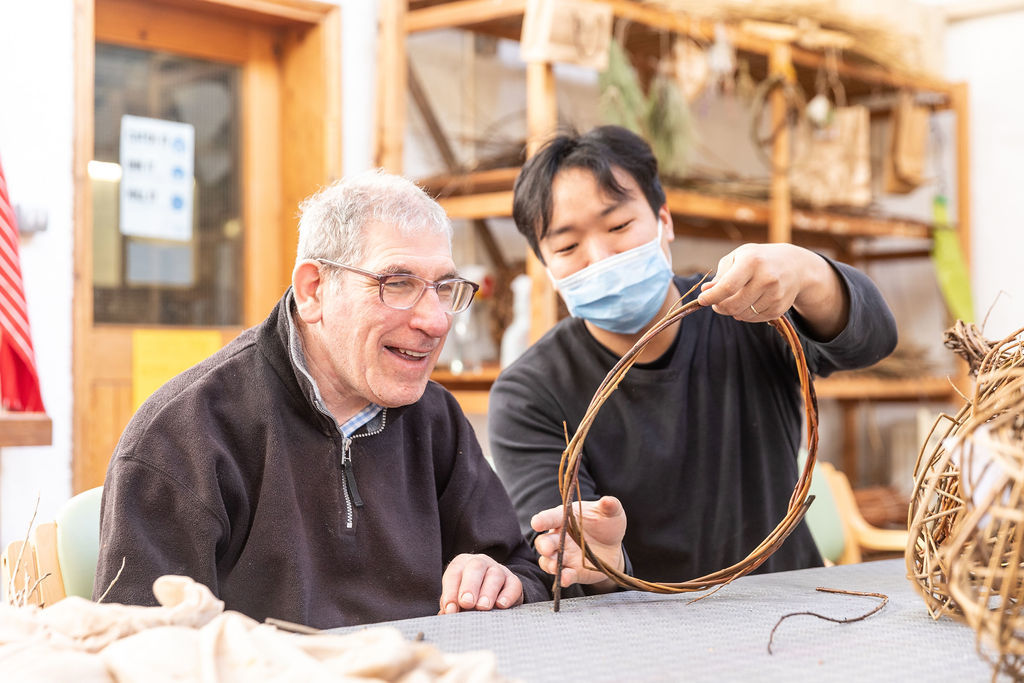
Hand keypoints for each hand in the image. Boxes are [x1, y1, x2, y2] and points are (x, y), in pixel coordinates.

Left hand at [439, 554, 523, 614]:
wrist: (494, 592)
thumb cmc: (469, 596)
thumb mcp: (457, 597)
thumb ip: (451, 604)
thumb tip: (446, 614)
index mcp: (461, 565)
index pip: (454, 573)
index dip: (450, 591)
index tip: (450, 609)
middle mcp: (480, 563)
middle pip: (475, 568)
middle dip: (470, 586)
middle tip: (467, 603)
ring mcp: (498, 570)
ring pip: (495, 575)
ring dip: (488, 592)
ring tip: (483, 607)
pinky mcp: (513, 581)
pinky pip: (513, 585)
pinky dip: (508, 595)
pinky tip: (501, 605)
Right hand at [530, 496, 625, 591]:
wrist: (613, 546)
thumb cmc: (607, 523)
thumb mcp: (612, 513)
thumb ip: (610, 506)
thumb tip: (608, 501)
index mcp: (565, 518)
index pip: (550, 517)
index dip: (542, 520)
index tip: (536, 523)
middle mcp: (560, 537)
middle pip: (544, 541)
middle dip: (544, 545)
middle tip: (547, 548)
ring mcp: (565, 556)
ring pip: (549, 561)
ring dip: (550, 564)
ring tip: (555, 566)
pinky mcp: (573, 572)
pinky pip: (565, 575)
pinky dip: (563, 578)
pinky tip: (565, 579)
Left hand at [696, 243, 847, 337]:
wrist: (794, 265)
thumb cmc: (758, 259)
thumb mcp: (738, 257)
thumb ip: (721, 275)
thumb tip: (706, 291)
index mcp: (752, 262)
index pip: (728, 287)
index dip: (711, 297)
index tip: (701, 300)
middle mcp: (766, 278)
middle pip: (733, 305)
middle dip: (719, 306)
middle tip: (716, 302)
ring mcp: (775, 295)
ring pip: (742, 315)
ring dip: (732, 310)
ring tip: (735, 299)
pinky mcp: (779, 308)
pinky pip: (753, 319)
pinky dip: (745, 314)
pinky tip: (749, 302)